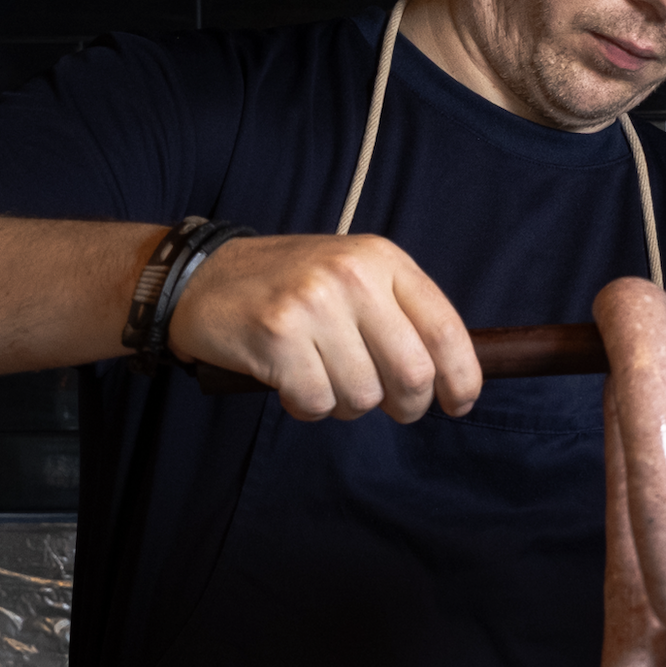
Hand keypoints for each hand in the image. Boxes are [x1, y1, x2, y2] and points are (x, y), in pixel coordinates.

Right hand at [165, 233, 480, 422]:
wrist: (204, 277)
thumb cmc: (289, 286)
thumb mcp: (353, 275)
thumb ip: (399, 314)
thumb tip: (448, 377)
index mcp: (382, 259)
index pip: (445, 329)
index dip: (462, 378)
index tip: (458, 403)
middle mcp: (352, 276)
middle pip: (412, 373)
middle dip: (407, 405)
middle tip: (390, 407)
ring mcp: (313, 304)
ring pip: (364, 397)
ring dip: (347, 405)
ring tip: (322, 376)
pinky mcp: (277, 336)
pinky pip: (318, 403)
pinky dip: (308, 406)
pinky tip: (290, 380)